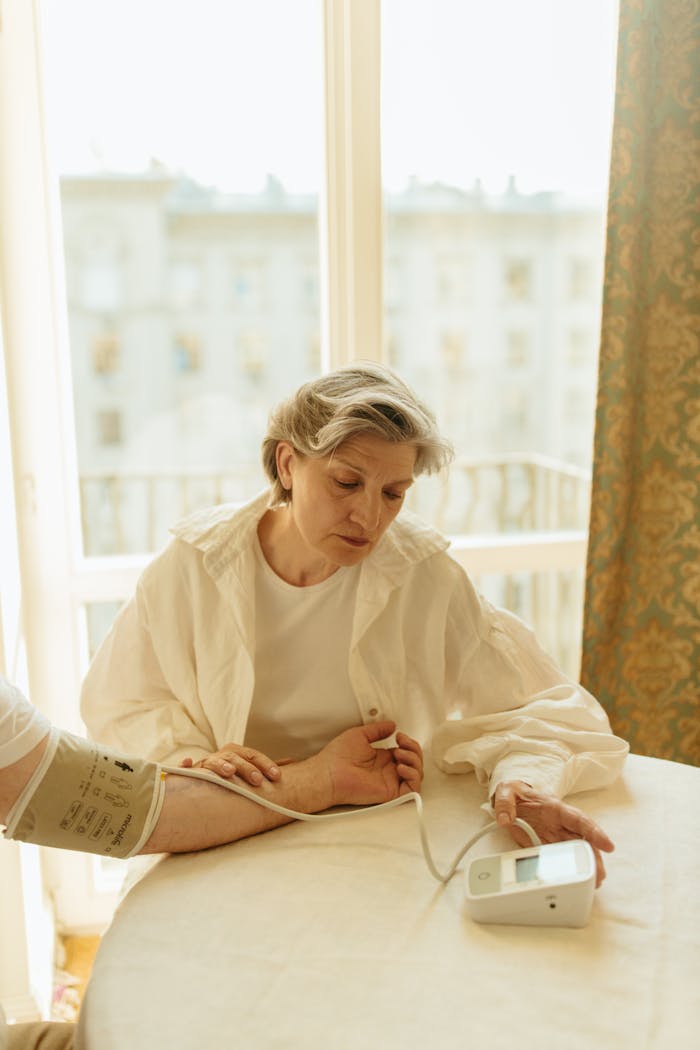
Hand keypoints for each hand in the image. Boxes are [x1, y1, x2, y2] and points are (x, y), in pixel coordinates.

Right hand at [180, 744, 280, 785]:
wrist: (202, 779)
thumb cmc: (231, 774)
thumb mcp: (248, 768)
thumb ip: (266, 765)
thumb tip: (293, 761)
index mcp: (236, 753)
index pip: (253, 755)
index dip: (265, 764)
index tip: (277, 777)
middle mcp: (221, 756)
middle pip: (235, 757)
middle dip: (246, 767)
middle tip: (257, 780)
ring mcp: (205, 763)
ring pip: (213, 761)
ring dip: (221, 765)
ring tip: (229, 772)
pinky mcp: (189, 773)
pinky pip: (184, 768)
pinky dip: (184, 765)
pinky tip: (185, 764)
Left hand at [318, 722, 422, 806]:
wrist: (329, 773)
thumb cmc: (338, 756)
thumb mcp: (361, 735)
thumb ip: (377, 730)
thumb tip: (392, 725)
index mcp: (382, 759)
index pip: (406, 752)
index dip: (409, 743)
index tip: (399, 735)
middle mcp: (388, 771)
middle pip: (415, 762)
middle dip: (414, 749)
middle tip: (402, 742)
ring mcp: (390, 782)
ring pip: (417, 774)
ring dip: (414, 760)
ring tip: (399, 754)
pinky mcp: (391, 793)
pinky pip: (412, 789)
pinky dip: (413, 776)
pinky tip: (400, 767)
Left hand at [492, 780, 614, 886]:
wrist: (510, 799)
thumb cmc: (515, 793)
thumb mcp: (507, 791)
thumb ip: (505, 803)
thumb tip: (505, 819)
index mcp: (555, 808)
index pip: (579, 820)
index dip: (594, 832)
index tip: (608, 845)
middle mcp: (560, 823)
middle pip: (582, 840)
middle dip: (593, 857)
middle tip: (600, 875)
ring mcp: (555, 836)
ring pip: (576, 852)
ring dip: (585, 866)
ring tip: (594, 882)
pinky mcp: (547, 846)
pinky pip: (561, 859)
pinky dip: (569, 870)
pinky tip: (576, 881)